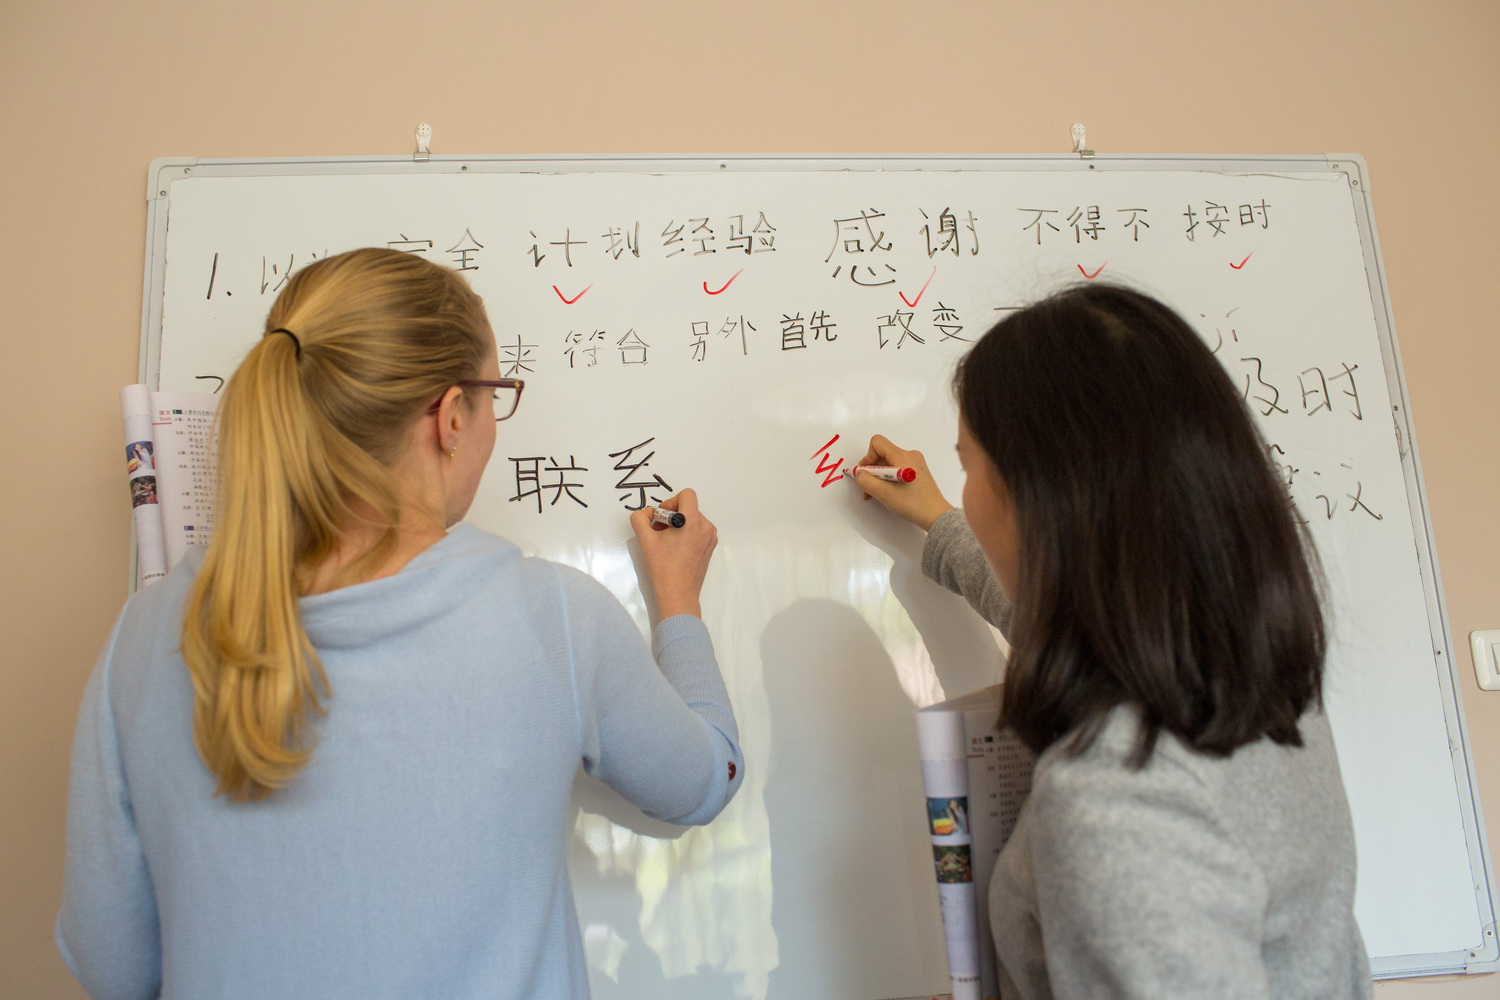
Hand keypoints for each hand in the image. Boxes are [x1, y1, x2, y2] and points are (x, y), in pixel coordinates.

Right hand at [629, 489, 717, 618]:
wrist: (678, 593)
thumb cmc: (663, 567)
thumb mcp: (645, 540)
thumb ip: (640, 519)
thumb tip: (646, 513)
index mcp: (693, 521)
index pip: (687, 494)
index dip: (671, 501)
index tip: (662, 517)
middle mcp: (706, 526)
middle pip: (688, 508)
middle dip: (671, 516)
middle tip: (658, 531)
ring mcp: (710, 538)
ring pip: (693, 519)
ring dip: (678, 525)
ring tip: (666, 542)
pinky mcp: (710, 548)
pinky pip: (698, 531)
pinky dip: (686, 534)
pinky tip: (675, 549)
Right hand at [854, 434, 954, 531]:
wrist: (935, 515)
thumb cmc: (913, 504)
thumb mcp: (883, 493)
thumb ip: (865, 480)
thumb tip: (858, 473)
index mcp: (903, 456)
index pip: (877, 443)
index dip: (867, 457)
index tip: (866, 473)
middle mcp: (910, 455)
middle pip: (882, 455)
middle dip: (872, 471)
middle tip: (869, 489)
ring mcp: (916, 463)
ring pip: (889, 463)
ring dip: (880, 477)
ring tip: (878, 494)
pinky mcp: (918, 471)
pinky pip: (897, 469)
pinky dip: (889, 479)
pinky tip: (889, 493)